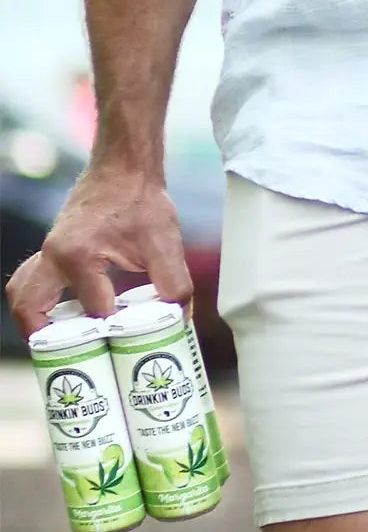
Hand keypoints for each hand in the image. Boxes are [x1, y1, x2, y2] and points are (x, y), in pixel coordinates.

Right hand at [5, 163, 191, 337]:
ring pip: (23, 293)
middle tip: (68, 361)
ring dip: (35, 321)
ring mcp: (48, 251)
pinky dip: (41, 303)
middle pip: (29, 306)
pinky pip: (32, 281)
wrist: (124, 170)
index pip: (95, 312)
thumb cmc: (143, 203)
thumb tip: (179, 321)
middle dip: (45, 339)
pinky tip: (66, 320)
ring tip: (60, 347)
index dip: (114, 333)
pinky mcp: (52, 249)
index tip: (131, 347)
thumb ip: (176, 287)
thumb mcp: (166, 246)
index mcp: (78, 256)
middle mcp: (54, 255)